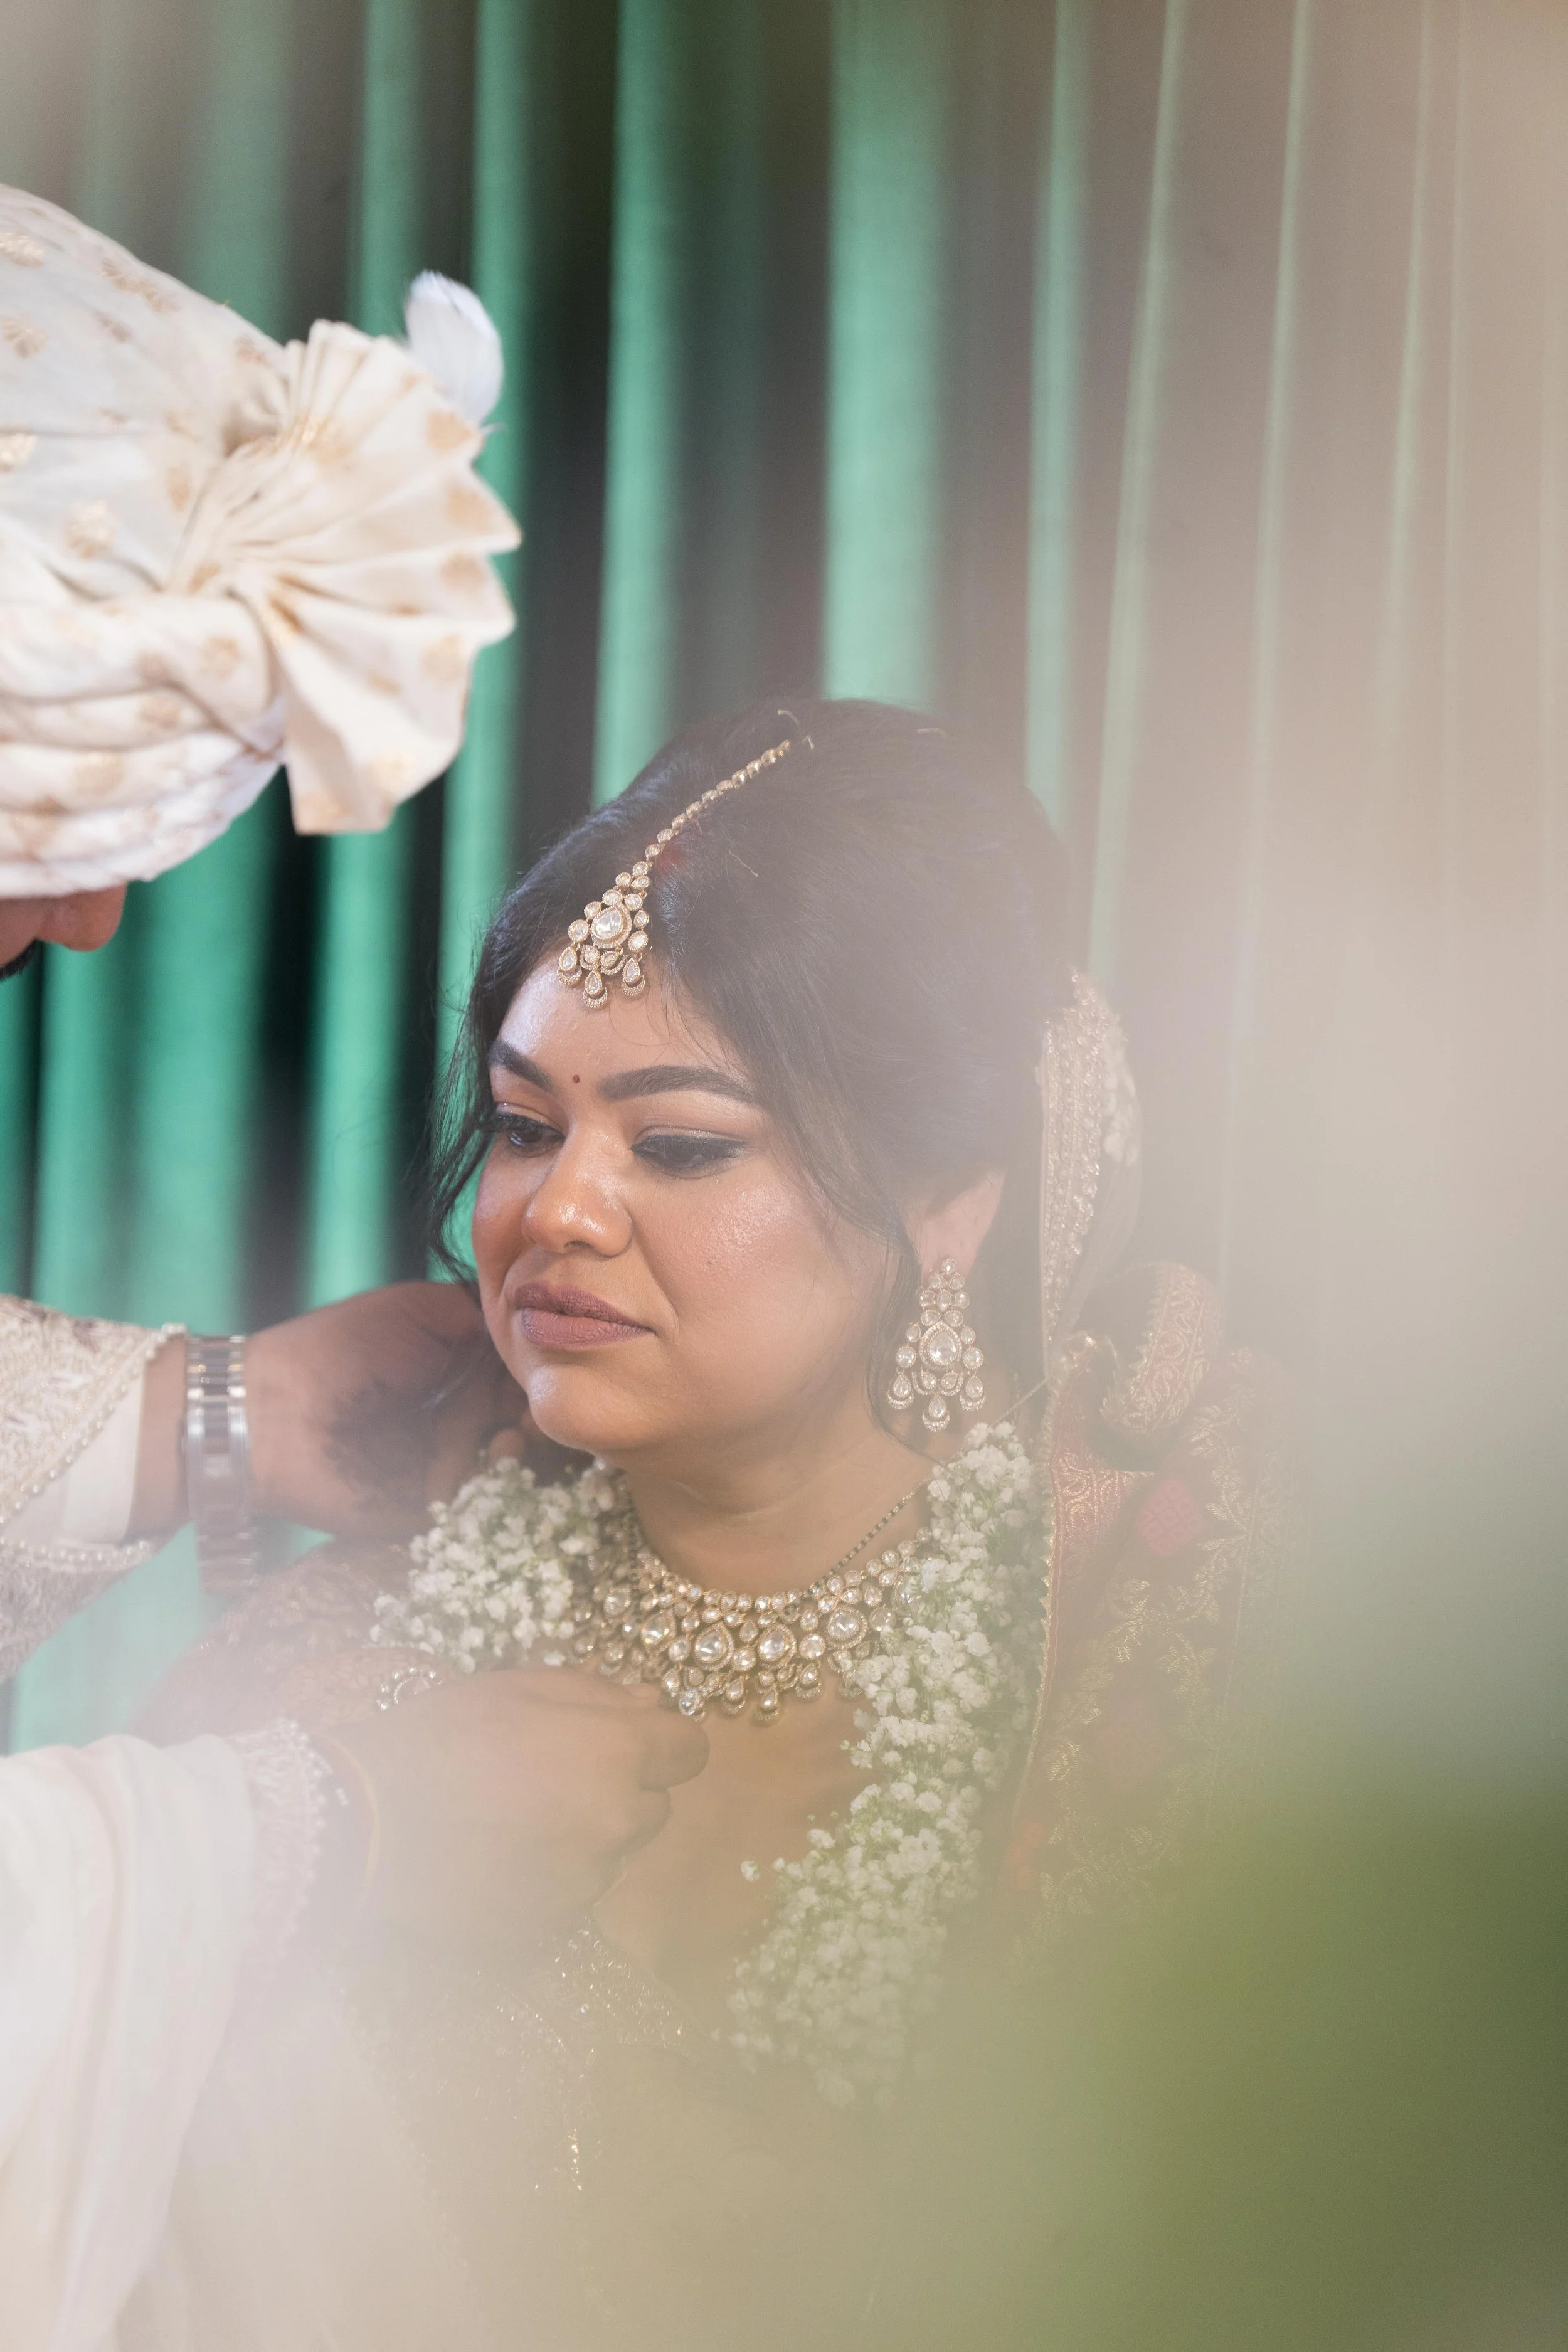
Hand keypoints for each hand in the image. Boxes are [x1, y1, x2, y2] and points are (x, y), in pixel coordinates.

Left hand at [132, 1283, 525, 1540]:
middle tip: (525, 1419)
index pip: (528, 1379)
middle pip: (531, 1427)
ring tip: (501, 1446)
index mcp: (463, 1371)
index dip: (546, 1380)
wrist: (275, 1416)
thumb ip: (483, 1313)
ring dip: (519, 1457)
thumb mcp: (418, 1309)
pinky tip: (482, 1473)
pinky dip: (494, 1497)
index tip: (552, 1376)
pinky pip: (481, 1515)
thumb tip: (541, 1327)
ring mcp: (450, 1469)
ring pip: (515, 1472)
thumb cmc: (343, 1351)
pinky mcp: (430, 1515)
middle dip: (539, 1424)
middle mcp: (464, 1421)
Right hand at [332, 1669, 708, 1946]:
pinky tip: (495, 1860)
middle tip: (550, 1776)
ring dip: (583, 1836)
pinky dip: (547, 1878)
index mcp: (616, 1754)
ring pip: (611, 1854)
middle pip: (653, 1807)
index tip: (623, 1740)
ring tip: (512, 1821)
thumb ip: (596, 1692)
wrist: (362, 1825)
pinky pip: (570, 1896)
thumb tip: (652, 1702)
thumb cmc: (439, 1736)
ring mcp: (585, 1883)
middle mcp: (616, 1823)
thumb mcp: (516, 1686)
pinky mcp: (550, 1927)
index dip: (661, 1741)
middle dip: (620, 1789)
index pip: (690, 1751)